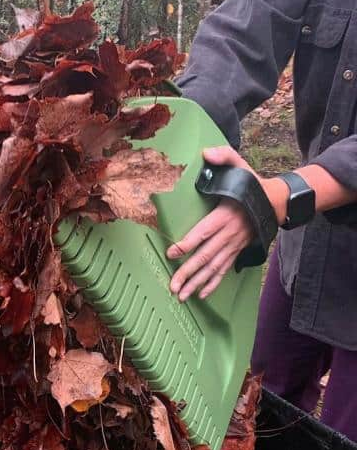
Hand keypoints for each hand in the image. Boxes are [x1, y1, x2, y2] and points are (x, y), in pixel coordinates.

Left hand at [166, 146, 283, 301]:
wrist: (276, 202)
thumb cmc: (252, 185)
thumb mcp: (240, 165)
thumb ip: (224, 157)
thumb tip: (206, 152)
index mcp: (224, 215)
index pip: (203, 232)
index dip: (188, 243)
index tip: (172, 253)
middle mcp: (227, 234)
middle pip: (205, 256)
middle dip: (188, 273)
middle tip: (173, 287)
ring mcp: (232, 245)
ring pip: (213, 268)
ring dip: (197, 283)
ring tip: (182, 297)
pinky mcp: (236, 251)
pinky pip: (224, 270)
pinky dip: (213, 284)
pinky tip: (202, 295)